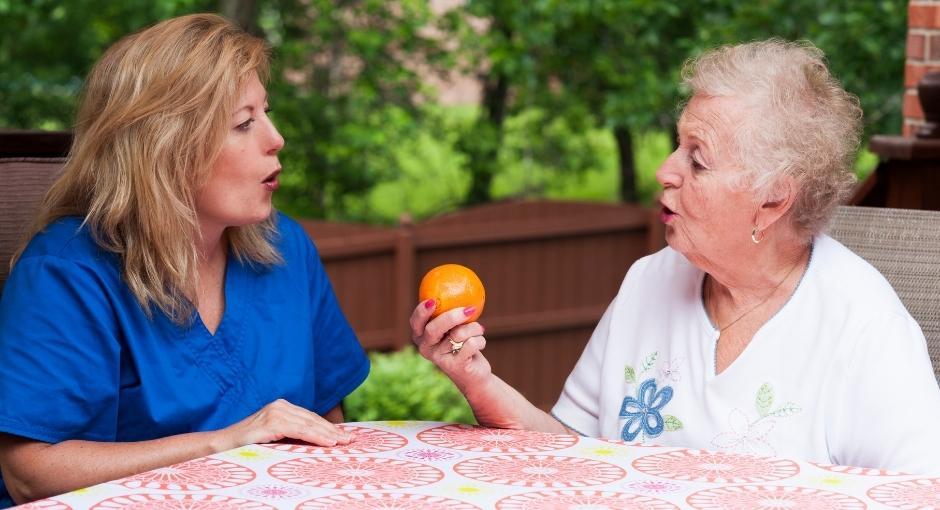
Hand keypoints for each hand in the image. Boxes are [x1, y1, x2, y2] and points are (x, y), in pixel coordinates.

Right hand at [214, 399, 351, 450]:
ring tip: (344, 442)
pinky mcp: (270, 422)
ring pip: (309, 424)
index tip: (345, 436)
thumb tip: (316, 443)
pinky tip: (327, 442)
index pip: (311, 418)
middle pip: (313, 419)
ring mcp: (275, 412)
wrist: (220, 445)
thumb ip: (291, 436)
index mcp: (282, 408)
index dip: (329, 427)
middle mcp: (280, 406)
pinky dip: (315, 436)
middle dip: (333, 431)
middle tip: (351, 440)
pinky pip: (298, 430)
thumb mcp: (274, 438)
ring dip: (329, 434)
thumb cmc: (247, 445)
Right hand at [410, 299, 489, 392]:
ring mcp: (439, 359)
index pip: (416, 322)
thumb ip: (451, 312)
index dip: (421, 312)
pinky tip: (480, 344)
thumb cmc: (463, 343)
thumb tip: (461, 286)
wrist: (473, 374)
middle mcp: (426, 348)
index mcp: (421, 336)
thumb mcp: (455, 328)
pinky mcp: (454, 367)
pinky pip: (471, 344)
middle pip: (434, 328)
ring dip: (475, 328)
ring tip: (479, 330)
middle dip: (452, 316)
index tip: (432, 301)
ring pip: (458, 334)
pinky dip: (481, 341)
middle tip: (469, 309)